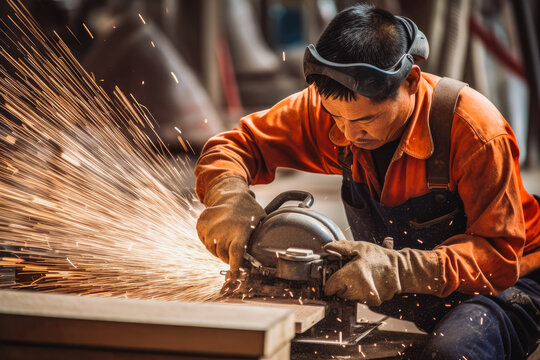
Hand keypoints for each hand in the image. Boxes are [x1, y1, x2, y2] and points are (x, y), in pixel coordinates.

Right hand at [196, 177, 265, 276]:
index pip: (236, 253)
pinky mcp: (201, 224)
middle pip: (223, 255)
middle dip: (227, 257)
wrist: (231, 195)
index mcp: (240, 231)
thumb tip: (270, 255)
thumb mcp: (261, 222)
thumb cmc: (249, 210)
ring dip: (218, 249)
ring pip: (212, 249)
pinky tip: (218, 232)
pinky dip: (209, 240)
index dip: (235, 266)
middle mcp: (223, 230)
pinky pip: (203, 240)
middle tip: (233, 250)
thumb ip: (261, 238)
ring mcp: (210, 228)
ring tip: (226, 239)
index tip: (234, 276)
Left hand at [323, 240, 441, 305]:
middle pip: (340, 293)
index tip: (331, 280)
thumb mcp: (360, 247)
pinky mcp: (375, 301)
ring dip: (352, 290)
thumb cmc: (380, 257)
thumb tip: (326, 247)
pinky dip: (363, 294)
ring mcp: (368, 296)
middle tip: (350, 275)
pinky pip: (362, 300)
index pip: (331, 287)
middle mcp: (360, 287)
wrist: (401, 268)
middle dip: (342, 285)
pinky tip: (368, 283)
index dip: (329, 283)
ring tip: (361, 278)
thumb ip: (341, 247)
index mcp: (353, 273)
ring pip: (350, 298)